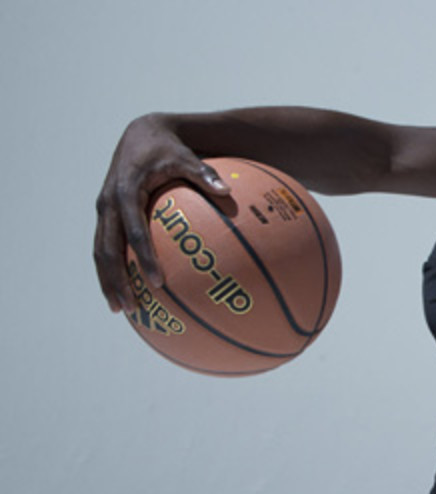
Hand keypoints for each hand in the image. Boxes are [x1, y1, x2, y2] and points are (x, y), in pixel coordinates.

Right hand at [92, 113, 229, 313]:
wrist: (140, 134)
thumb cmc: (168, 148)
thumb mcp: (186, 157)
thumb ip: (205, 174)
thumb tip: (228, 193)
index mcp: (125, 191)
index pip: (134, 230)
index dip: (143, 256)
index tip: (158, 281)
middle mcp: (108, 203)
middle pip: (107, 249)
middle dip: (116, 280)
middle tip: (130, 308)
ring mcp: (104, 210)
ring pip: (100, 251)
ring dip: (107, 281)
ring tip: (120, 310)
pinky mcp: (106, 215)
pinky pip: (105, 246)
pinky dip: (110, 269)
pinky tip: (124, 291)